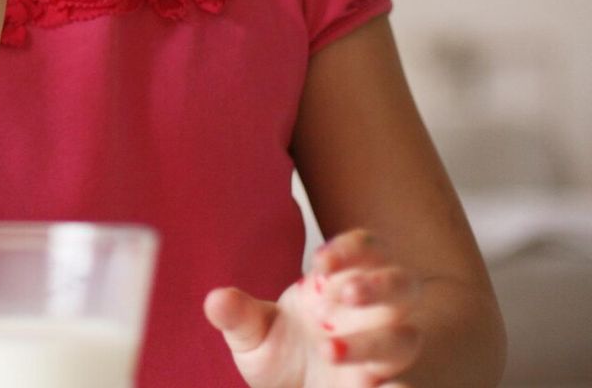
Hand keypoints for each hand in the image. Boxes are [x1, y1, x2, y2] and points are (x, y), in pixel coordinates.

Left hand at [207, 229, 425, 387]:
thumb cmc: (280, 354)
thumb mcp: (253, 337)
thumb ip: (239, 317)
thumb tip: (216, 300)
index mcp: (340, 286)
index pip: (367, 250)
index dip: (352, 248)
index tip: (320, 261)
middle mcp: (372, 314)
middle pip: (403, 285)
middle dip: (379, 284)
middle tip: (346, 293)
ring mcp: (384, 352)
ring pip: (404, 337)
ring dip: (373, 341)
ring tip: (328, 350)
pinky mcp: (386, 386)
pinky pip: (405, 385)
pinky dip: (396, 387)